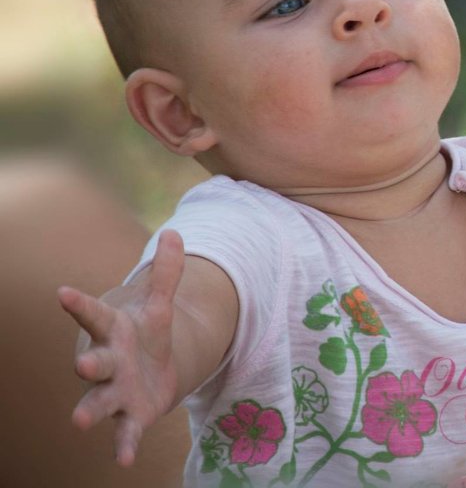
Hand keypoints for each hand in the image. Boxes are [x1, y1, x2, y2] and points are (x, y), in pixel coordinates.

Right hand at [58, 229, 184, 465]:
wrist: (145, 369)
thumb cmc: (145, 333)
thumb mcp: (160, 303)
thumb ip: (166, 273)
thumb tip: (175, 232)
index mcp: (112, 331)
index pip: (93, 314)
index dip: (79, 304)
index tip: (62, 292)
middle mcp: (107, 362)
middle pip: (94, 363)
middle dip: (88, 364)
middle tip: (82, 364)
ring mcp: (115, 390)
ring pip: (98, 401)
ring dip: (90, 410)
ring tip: (79, 421)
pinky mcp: (130, 414)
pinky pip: (125, 431)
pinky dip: (123, 444)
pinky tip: (124, 460)